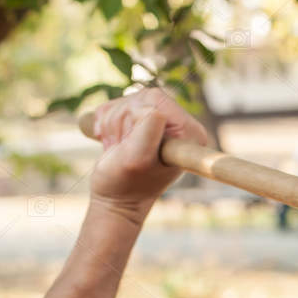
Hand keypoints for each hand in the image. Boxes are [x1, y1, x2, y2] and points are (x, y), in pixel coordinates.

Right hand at [87, 88, 208, 218]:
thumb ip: (147, 131)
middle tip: (120, 147)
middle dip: (121, 120)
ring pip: (129, 100)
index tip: (134, 147)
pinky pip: (120, 103)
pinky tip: (112, 142)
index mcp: (190, 134)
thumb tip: (154, 111)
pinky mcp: (146, 121)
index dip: (133, 118)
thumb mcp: (135, 159)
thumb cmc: (124, 185)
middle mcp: (183, 126)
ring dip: (112, 122)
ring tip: (117, 147)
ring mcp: (164, 122)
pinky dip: (107, 121)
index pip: (155, 99)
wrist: (115, 201)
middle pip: (143, 96)